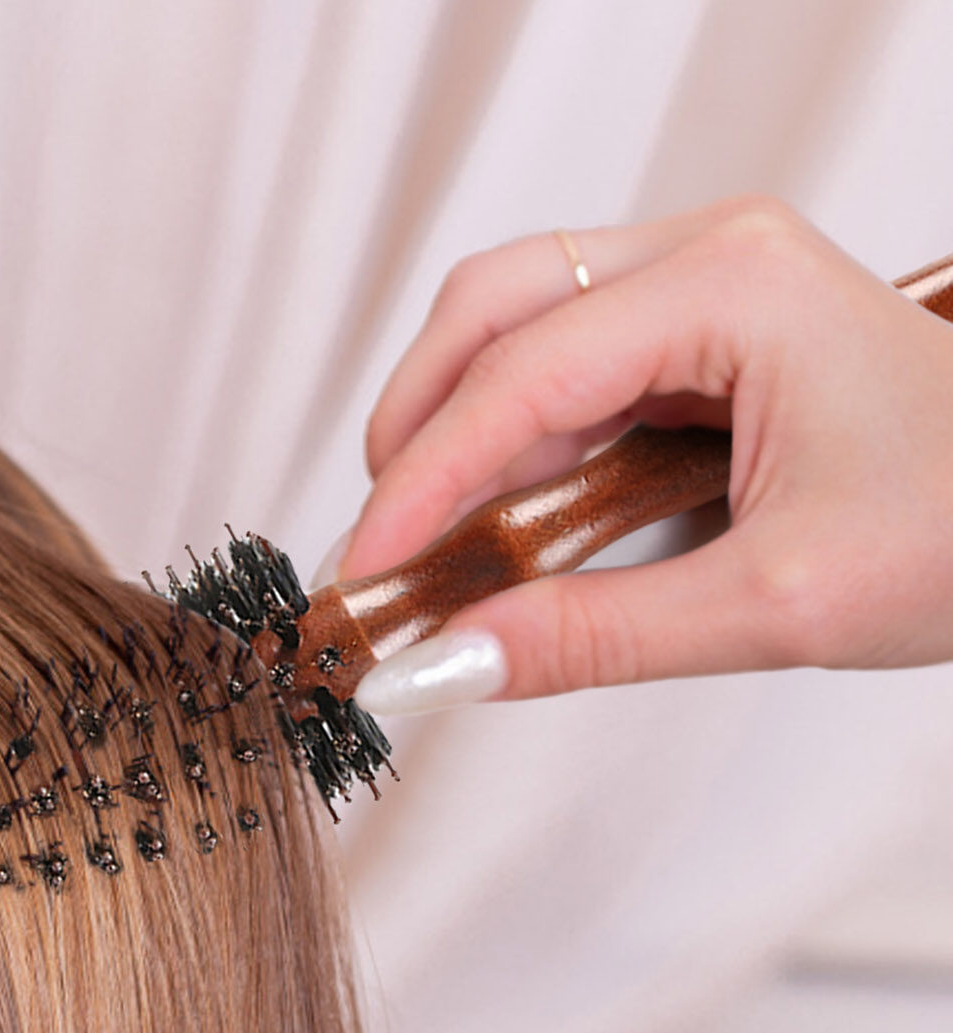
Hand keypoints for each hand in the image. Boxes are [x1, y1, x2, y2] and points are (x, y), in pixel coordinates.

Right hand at [342, 196, 952, 710]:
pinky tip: (494, 521)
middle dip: (413, 426)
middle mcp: (708, 256)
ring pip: (514, 326)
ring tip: (425, 543)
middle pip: (491, 307)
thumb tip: (446, 667)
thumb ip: (598, 638)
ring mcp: (700, 285)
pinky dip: (508, 445)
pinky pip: (562, 368)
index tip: (363, 575)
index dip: (422, 481)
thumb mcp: (777, 602)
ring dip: (452, 431)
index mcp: (735, 287)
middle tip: (379, 548)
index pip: (523, 376)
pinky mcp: (696, 332)